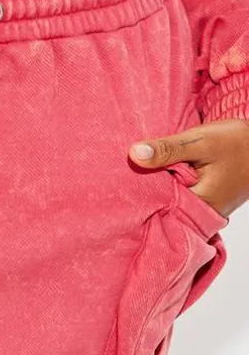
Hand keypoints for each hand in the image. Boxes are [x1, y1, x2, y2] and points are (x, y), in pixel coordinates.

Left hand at [128, 119, 248, 219]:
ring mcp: (205, 207)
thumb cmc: (237, 142)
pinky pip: (181, 195)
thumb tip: (133, 155)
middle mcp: (202, 213)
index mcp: (199, 204)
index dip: (136, 192)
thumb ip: (167, 150)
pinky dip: (170, 184)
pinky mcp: (206, 199)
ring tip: (133, 174)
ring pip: (172, 200)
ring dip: (158, 186)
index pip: (157, 205)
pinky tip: (157, 173)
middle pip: (163, 204)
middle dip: (144, 190)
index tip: (117, 180)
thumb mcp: (200, 142)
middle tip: (120, 176)